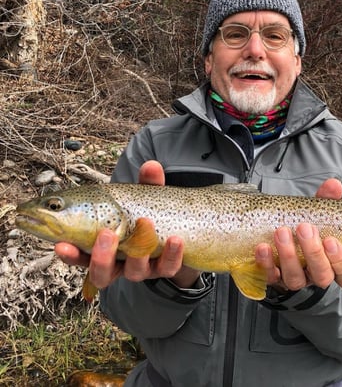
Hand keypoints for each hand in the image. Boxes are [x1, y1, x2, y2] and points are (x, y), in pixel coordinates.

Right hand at [55, 160, 200, 289]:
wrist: (183, 234)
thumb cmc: (152, 213)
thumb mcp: (146, 197)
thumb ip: (147, 183)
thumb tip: (151, 166)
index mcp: (105, 246)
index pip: (81, 256)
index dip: (70, 254)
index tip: (61, 244)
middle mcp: (121, 262)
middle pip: (102, 273)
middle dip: (101, 257)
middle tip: (105, 234)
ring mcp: (144, 267)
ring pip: (134, 273)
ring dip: (138, 252)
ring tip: (146, 223)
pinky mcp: (166, 268)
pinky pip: (168, 268)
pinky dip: (172, 254)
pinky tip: (176, 239)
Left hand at [255, 178, 341, 292]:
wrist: (277, 235)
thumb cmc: (306, 226)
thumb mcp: (318, 213)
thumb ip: (327, 200)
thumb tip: (334, 185)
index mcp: (332, 263)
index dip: (340, 260)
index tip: (331, 240)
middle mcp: (315, 274)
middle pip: (321, 275)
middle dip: (313, 252)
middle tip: (304, 229)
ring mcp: (294, 278)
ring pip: (295, 278)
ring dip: (288, 256)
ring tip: (281, 232)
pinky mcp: (273, 279)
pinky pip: (270, 276)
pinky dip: (266, 263)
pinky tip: (263, 247)